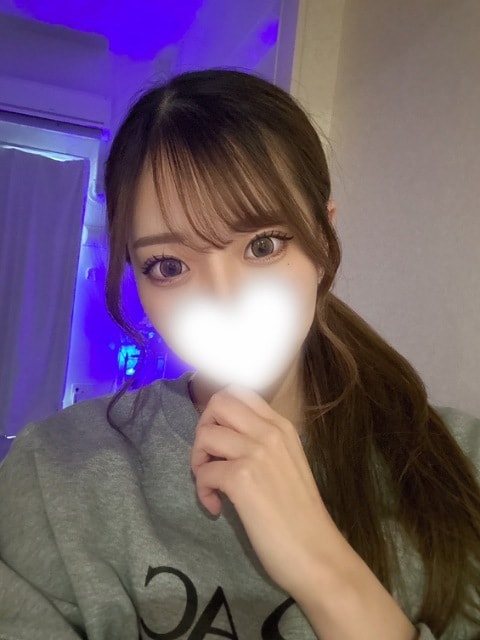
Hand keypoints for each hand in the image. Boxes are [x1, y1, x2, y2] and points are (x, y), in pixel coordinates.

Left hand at [190, 384, 346, 598]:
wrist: (316, 553)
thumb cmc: (301, 514)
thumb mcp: (287, 462)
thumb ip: (262, 443)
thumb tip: (227, 437)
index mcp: (281, 426)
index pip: (238, 392)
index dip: (218, 412)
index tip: (219, 440)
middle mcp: (270, 431)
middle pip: (219, 402)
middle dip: (204, 428)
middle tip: (210, 457)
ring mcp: (256, 452)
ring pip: (205, 434)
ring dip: (198, 460)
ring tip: (211, 485)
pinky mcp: (242, 478)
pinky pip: (204, 472)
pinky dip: (202, 491)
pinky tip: (216, 508)